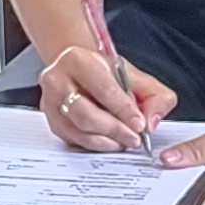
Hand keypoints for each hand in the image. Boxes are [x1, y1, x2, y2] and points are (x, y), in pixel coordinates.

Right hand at [41, 44, 175, 155]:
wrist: (80, 72)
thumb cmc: (105, 74)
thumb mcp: (134, 76)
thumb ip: (154, 96)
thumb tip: (151, 122)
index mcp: (78, 60)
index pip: (103, 89)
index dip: (124, 110)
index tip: (140, 125)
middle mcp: (57, 80)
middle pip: (86, 114)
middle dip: (115, 130)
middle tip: (133, 139)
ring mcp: (49, 102)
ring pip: (78, 130)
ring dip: (105, 141)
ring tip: (123, 142)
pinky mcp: (51, 120)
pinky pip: (73, 139)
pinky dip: (94, 145)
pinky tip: (109, 142)